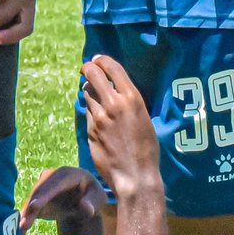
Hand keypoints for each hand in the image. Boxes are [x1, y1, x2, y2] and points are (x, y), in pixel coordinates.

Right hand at [20, 167, 106, 231]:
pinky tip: (21, 227)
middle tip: (24, 222)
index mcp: (69, 174)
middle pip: (40, 190)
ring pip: (33, 198)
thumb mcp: (98, 199)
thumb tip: (85, 207)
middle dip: (31, 206)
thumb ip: (92, 203)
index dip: (44, 194)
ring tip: (22, 228)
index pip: (55, 184)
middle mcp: (53, 176)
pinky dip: (26, 215)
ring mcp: (44, 184)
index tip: (35, 206)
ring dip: (27, 213)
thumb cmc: (93, 196)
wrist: (85, 198)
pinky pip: (31, 205)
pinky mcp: (39, 195)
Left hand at [82, 55, 160, 199]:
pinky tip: (97, 115)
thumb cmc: (146, 148)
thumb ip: (128, 101)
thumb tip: (113, 88)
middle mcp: (113, 104)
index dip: (102, 60)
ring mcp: (99, 117)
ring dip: (89, 90)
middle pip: (93, 74)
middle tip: (87, 68)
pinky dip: (90, 109)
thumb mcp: (144, 117)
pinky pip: (87, 112)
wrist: (135, 175)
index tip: (97, 59)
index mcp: (132, 98)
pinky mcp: (90, 130)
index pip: (112, 68)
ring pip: (87, 93)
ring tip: (94, 93)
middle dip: (88, 68)